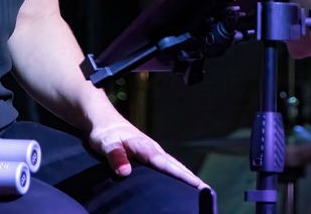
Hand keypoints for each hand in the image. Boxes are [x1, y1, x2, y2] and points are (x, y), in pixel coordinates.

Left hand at [88, 113, 207, 188]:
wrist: (104, 121)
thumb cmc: (104, 133)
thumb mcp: (105, 144)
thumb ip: (116, 157)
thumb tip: (125, 173)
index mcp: (145, 147)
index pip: (166, 165)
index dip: (182, 176)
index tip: (197, 185)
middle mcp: (153, 149)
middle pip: (176, 165)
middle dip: (191, 178)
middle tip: (206, 191)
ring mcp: (153, 151)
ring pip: (174, 165)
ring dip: (187, 176)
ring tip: (200, 189)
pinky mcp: (150, 155)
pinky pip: (168, 165)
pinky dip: (178, 173)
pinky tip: (181, 182)